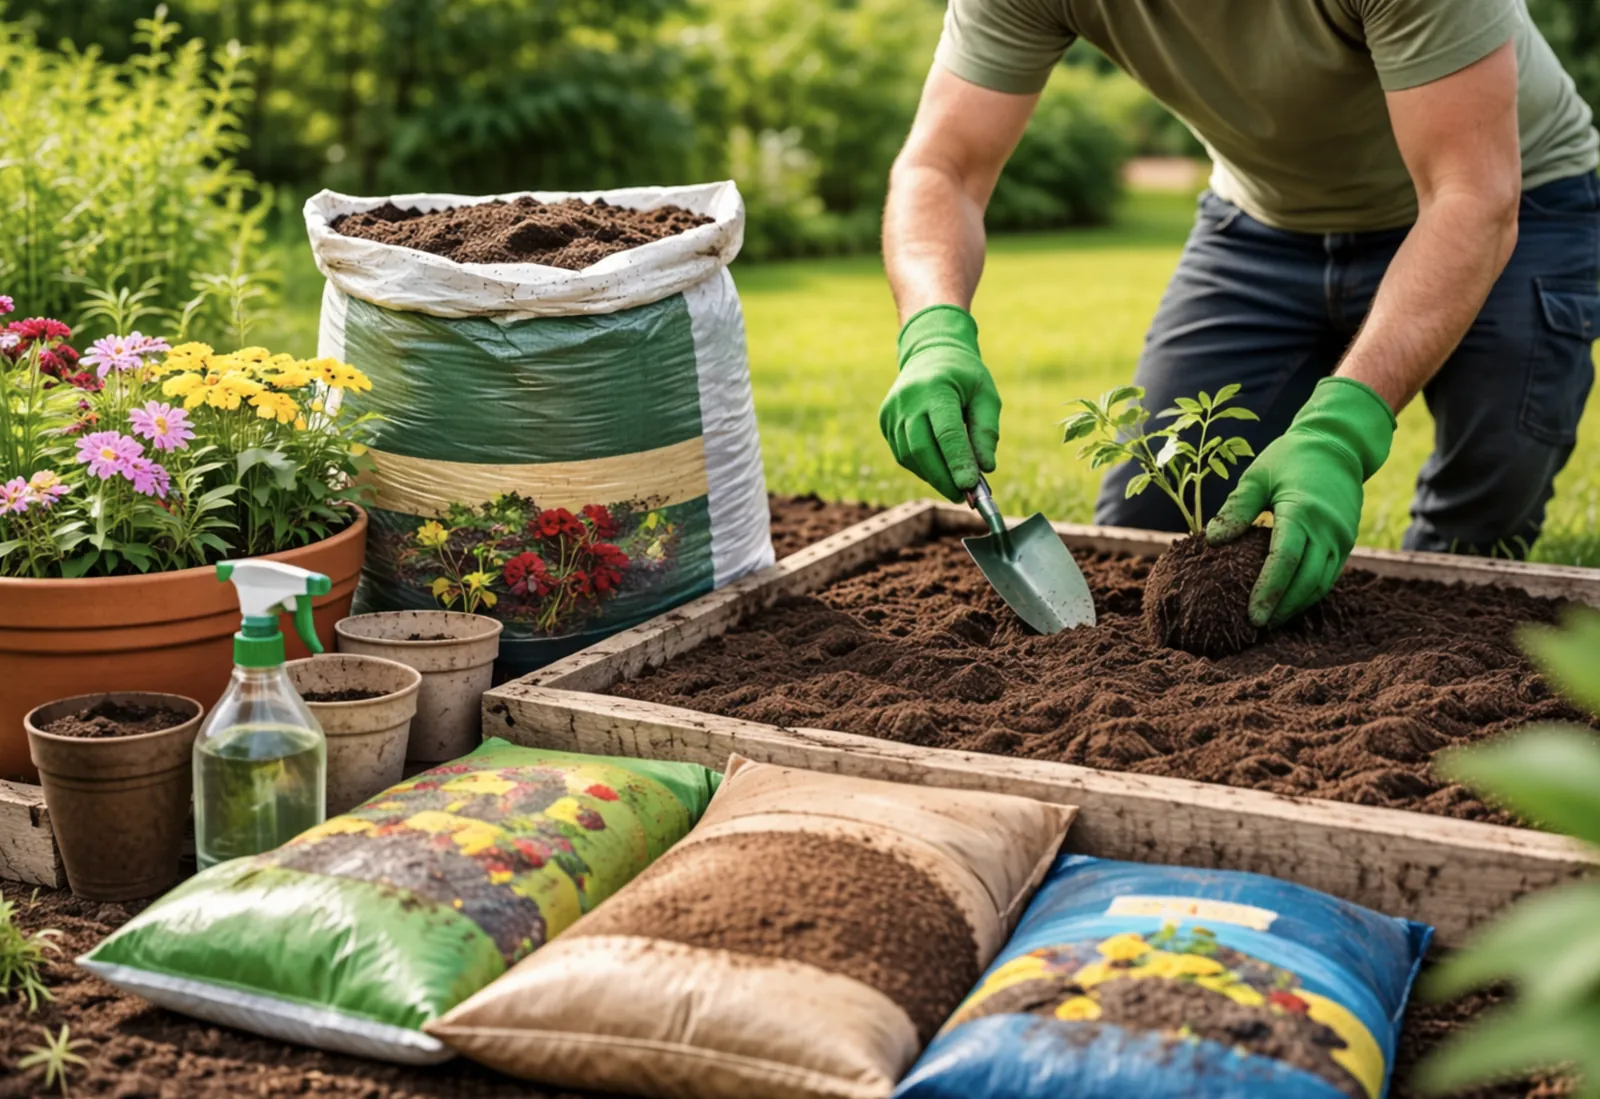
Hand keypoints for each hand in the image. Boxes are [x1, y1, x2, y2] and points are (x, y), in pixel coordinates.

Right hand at [879, 305, 1001, 500]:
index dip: (958, 462)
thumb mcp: (985, 395)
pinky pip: (902, 454)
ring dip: (933, 476)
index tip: (971, 487)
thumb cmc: (964, 376)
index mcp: (936, 388)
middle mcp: (907, 400)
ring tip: (955, 487)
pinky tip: (938, 471)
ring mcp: (891, 411)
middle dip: (944, 478)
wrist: (930, 352)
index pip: (946, 432)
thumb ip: (986, 431)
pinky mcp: (884, 421)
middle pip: (922, 449)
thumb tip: (986, 468)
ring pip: (909, 456)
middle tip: (964, 497)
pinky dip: (921, 467)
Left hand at [1206, 377, 1395, 627]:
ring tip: (1270, 621)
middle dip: (1282, 607)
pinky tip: (1288, 603)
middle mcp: (1328, 529)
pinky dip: (1310, 592)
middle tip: (1256, 627)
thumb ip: (1236, 509)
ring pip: (1321, 583)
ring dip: (1297, 605)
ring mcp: (1342, 538)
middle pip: (1306, 581)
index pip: (1285, 561)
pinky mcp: (1347, 542)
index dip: (1268, 592)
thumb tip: (1212, 540)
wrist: (1338, 444)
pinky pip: (1329, 575)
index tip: (1251, 616)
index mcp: (1303, 512)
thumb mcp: (1257, 476)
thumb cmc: (1290, 457)